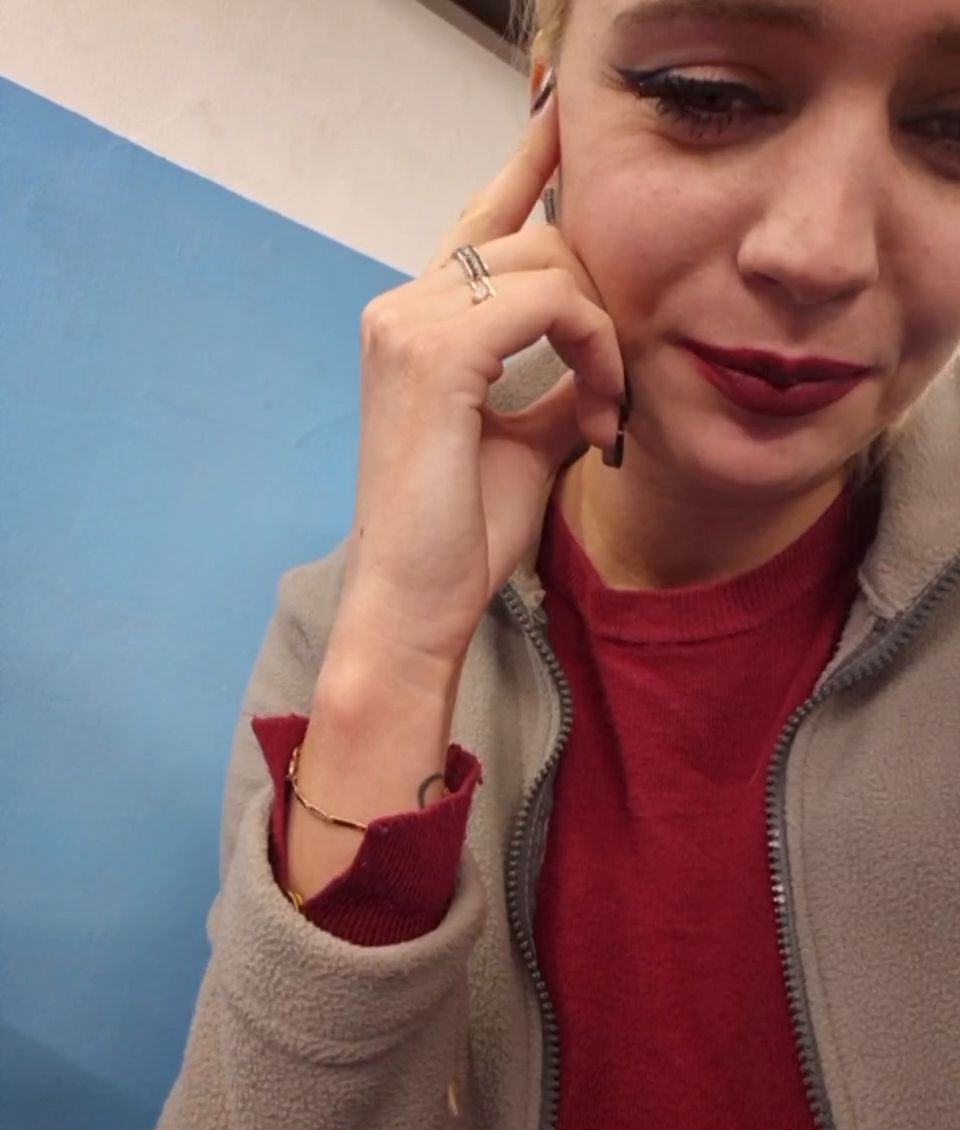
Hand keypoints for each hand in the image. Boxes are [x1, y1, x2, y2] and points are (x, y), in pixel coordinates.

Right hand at [333, 86, 624, 675]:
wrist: (416, 603)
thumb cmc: (460, 535)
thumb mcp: (528, 442)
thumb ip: (559, 384)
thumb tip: (603, 358)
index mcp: (417, 324)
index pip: (483, 225)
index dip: (528, 168)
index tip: (565, 126)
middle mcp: (404, 307)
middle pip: (537, 239)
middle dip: (601, 305)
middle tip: (615, 396)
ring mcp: (410, 323)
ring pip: (549, 263)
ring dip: (603, 336)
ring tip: (607, 416)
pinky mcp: (435, 352)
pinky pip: (549, 302)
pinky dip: (594, 348)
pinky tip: (600, 410)